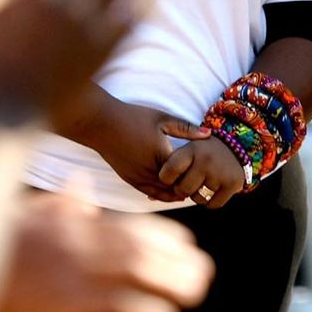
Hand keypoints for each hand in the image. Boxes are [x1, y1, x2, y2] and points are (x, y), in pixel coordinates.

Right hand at [0, 192, 214, 311]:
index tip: (184, 245)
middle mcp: (86, 240)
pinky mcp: (75, 301)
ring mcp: (82, 269)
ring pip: (144, 270)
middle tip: (201, 272)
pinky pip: (124, 306)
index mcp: (77, 220)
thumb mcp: (32, 211)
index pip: (132, 224)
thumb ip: (63, 202)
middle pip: (146, 245)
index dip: (164, 236)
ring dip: (175, 281)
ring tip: (195, 291)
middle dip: (179, 258)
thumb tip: (81, 187)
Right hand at [85, 99, 211, 201]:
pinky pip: (148, 193)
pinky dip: (160, 194)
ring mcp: (137, 178)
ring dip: (174, 194)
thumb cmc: (133, 117)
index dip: (197, 176)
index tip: (207, 174)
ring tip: (187, 190)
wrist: (102, 123)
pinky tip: (168, 190)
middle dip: (187, 188)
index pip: (185, 174)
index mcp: (161, 156)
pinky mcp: (129, 179)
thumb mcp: (162, 119)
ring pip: (161, 194)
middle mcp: (149, 171)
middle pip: (174, 189)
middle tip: (201, 186)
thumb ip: (186, 129)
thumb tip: (210, 134)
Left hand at [158, 133, 246, 208]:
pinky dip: (210, 201)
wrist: (237, 145)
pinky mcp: (232, 184)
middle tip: (187, 182)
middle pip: (182, 189)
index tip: (170, 176)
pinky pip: (212, 204)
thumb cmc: (204, 150)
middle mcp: (205, 160)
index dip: (166, 178)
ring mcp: (219, 173)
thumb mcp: (188, 148)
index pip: (168, 172)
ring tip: (201, 182)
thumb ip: (170, 167)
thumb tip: (150, 197)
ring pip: (197, 198)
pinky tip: (212, 188)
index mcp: (192, 149)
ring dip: (196, 195)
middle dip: (181, 189)